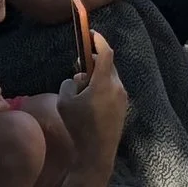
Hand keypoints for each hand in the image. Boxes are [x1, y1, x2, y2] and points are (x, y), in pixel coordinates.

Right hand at [56, 30, 127, 161]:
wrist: (97, 154)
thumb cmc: (79, 126)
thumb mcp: (64, 101)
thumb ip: (69, 83)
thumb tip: (78, 80)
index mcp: (104, 82)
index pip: (105, 52)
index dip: (98, 40)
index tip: (90, 33)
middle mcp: (117, 87)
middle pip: (107, 64)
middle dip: (94, 61)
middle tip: (80, 65)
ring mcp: (123, 98)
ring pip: (110, 78)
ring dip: (98, 76)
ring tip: (82, 89)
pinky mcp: (123, 108)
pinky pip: (113, 90)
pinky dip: (102, 88)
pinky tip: (90, 102)